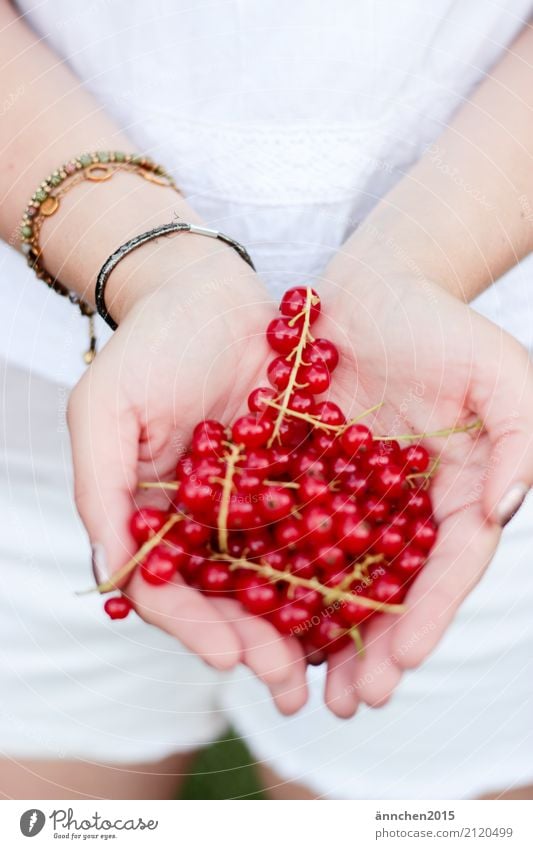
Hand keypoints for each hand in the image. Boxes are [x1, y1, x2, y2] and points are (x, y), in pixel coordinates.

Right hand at [68, 247, 307, 714]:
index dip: (193, 625)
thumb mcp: (105, 411)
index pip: (169, 587)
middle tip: (286, 682)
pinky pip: (318, 526)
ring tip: (327, 663)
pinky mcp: (300, 476)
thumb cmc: (148, 349)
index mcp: (155, 515)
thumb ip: (100, 491)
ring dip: (299, 622)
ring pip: (277, 573)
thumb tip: (113, 576)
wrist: (210, 294)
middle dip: (253, 641)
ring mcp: (254, 502)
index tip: (226, 656)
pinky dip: (335, 563)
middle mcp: (205, 520)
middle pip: (227, 595)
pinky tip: (361, 595)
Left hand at [319, 268, 532, 716]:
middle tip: (350, 703)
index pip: (449, 567)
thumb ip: (518, 437)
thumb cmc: (442, 326)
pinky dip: (281, 574)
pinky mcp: (308, 478)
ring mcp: (355, 497)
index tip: (401, 659)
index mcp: (457, 493)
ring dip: (325, 630)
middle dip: (376, 648)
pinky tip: (261, 613)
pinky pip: (292, 532)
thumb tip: (503, 509)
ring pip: (341, 574)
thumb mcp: (500, 372)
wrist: (373, 287)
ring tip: (305, 684)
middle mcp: (406, 508)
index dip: (430, 615)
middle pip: (393, 589)